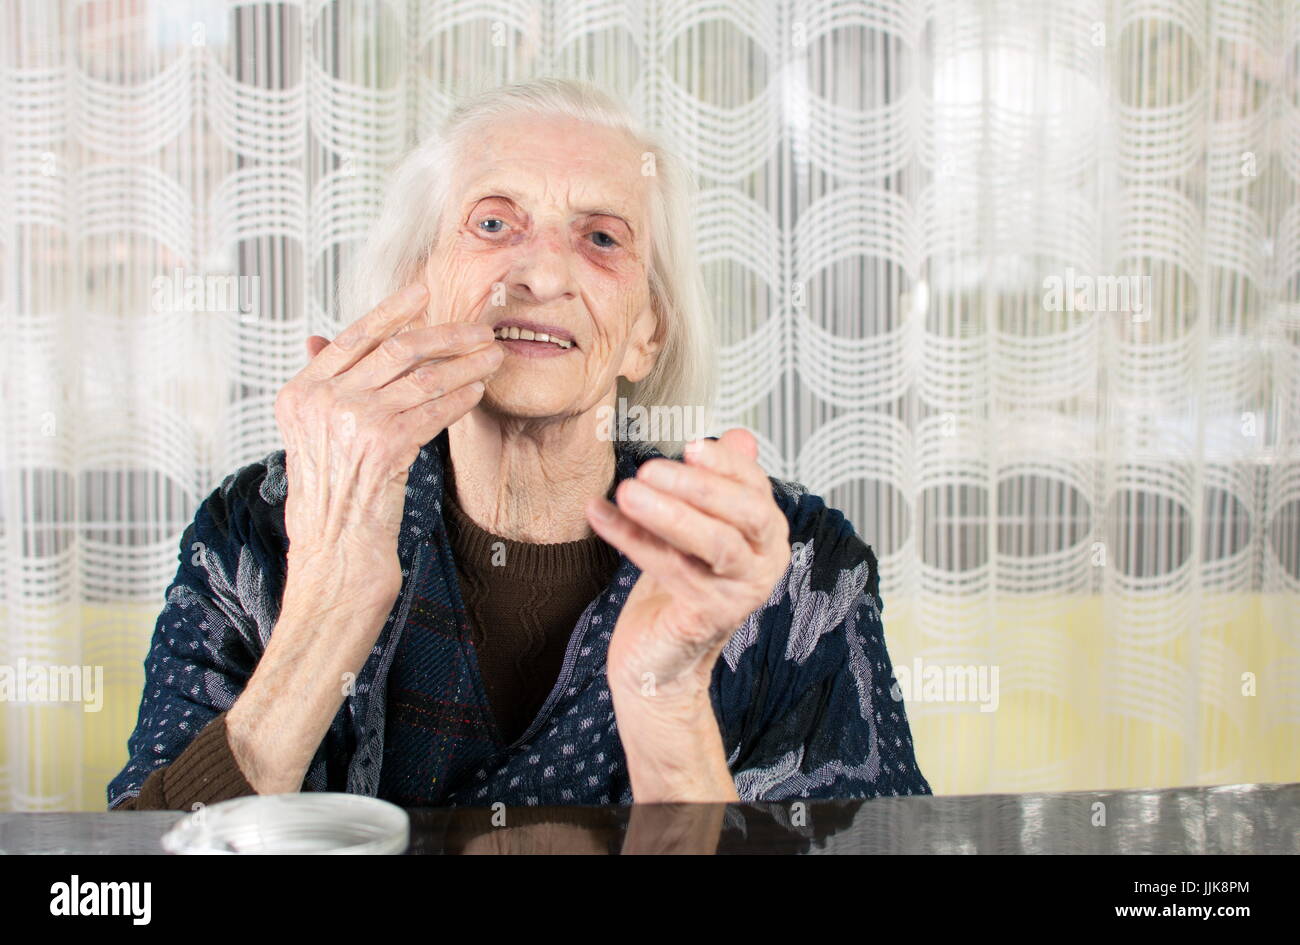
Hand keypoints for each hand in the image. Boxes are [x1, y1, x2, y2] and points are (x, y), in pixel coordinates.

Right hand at [275, 282, 502, 620]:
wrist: (334, 553)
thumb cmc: (330, 499)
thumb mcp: (312, 436)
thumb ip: (322, 387)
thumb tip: (318, 338)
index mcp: (299, 393)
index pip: (354, 337)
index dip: (393, 309)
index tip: (425, 290)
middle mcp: (322, 401)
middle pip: (396, 349)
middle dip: (446, 334)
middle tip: (479, 328)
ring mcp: (352, 421)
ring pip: (423, 377)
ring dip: (466, 364)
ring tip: (492, 357)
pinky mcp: (384, 443)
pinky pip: (434, 409)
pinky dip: (461, 398)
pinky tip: (479, 392)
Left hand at [585, 429, 790, 701]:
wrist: (660, 659)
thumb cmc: (681, 587)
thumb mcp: (700, 527)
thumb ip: (719, 484)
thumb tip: (738, 436)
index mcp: (765, 534)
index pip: (755, 488)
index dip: (726, 464)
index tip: (689, 444)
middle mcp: (763, 562)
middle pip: (746, 515)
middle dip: (700, 486)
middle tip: (651, 468)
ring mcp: (739, 593)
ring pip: (713, 544)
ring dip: (668, 513)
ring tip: (627, 491)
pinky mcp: (708, 617)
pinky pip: (670, 570)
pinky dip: (631, 539)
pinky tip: (599, 514)